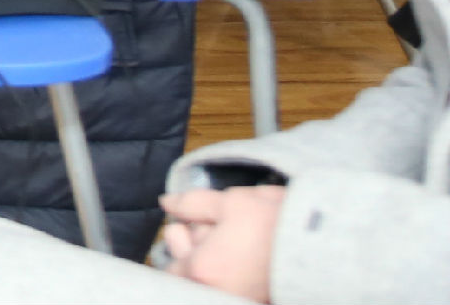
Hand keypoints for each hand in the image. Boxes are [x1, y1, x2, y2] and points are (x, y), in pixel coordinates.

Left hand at [159, 183, 282, 300]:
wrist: (329, 247)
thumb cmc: (277, 223)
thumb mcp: (230, 202)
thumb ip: (191, 204)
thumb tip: (166, 203)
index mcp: (202, 271)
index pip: (173, 260)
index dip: (182, 238)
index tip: (194, 226)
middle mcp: (217, 295)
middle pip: (189, 276)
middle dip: (196, 251)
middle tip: (218, 235)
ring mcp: (239, 301)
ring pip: (211, 283)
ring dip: (215, 264)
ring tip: (236, 247)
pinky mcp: (258, 302)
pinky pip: (233, 289)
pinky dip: (234, 276)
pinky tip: (248, 261)